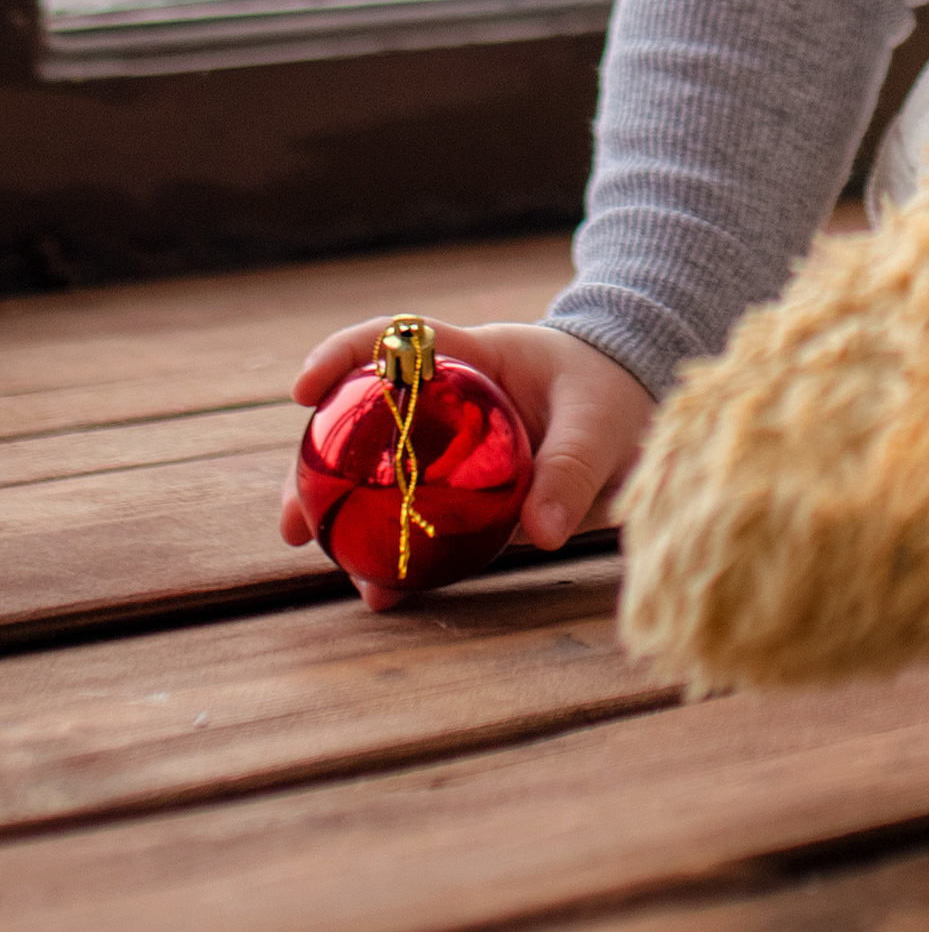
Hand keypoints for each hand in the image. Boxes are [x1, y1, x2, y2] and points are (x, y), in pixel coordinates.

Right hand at [278, 314, 656, 609]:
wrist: (633, 405)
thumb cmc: (609, 390)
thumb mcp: (598, 420)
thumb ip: (573, 467)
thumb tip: (541, 534)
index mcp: (473, 357)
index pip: (395, 338)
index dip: (344, 355)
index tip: (302, 390)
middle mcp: (446, 401)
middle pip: (362, 423)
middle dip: (316, 466)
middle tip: (293, 518)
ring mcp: (449, 448)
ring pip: (380, 479)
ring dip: (347, 520)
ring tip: (323, 561)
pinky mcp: (465, 491)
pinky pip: (422, 520)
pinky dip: (401, 554)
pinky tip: (386, 593)